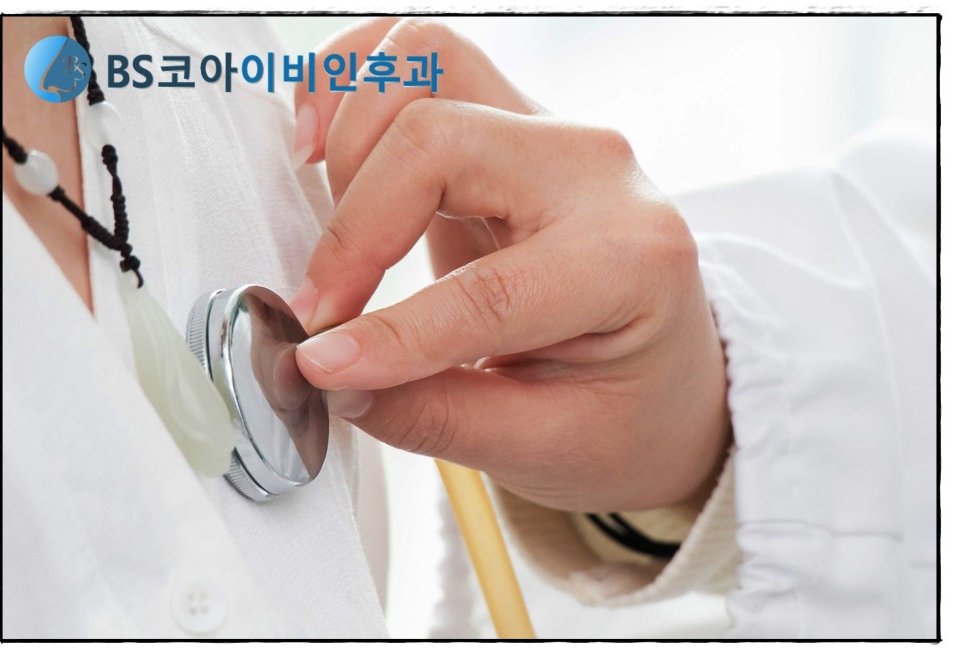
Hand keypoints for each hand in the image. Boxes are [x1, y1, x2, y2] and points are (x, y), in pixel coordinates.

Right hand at [289, 18, 730, 512]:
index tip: (322, 363)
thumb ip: (434, 416)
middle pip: (438, 137)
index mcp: (630, 262)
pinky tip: (329, 147)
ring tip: (324, 209)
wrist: (663, 368)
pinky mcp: (510, 122)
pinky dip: (356, 80)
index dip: (391, 332)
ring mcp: (552, 132)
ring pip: (426, 60)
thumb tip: (332, 379)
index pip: (487, 289)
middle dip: (357, 225)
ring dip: (350, 130)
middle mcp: (595, 171)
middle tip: (324, 306)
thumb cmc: (625, 410)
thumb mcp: (546, 445)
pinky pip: (422, 56)